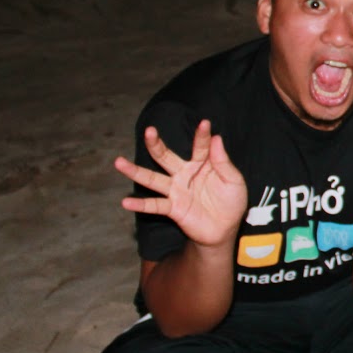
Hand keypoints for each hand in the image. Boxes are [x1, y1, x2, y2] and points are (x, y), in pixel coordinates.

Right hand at [114, 120, 247, 247]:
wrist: (226, 229)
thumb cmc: (230, 202)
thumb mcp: (234, 181)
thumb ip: (223, 162)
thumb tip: (217, 138)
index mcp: (202, 164)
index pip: (200, 147)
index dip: (202, 136)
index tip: (205, 123)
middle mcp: (184, 174)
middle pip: (166, 157)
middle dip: (156, 144)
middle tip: (148, 131)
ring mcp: (176, 191)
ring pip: (152, 179)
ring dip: (135, 172)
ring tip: (118, 162)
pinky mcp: (173, 208)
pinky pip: (154, 205)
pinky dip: (140, 205)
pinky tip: (125, 202)